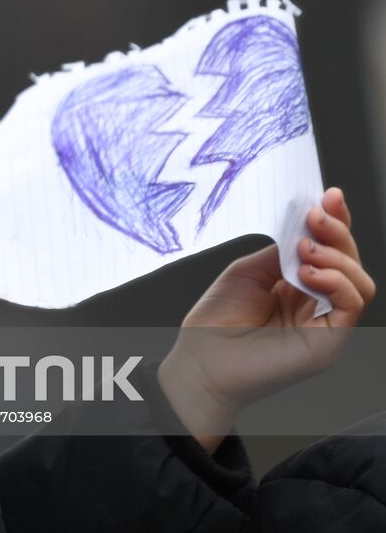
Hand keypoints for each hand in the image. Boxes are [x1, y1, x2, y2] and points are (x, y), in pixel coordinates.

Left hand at [156, 187, 374, 453]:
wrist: (200, 361)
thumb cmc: (216, 322)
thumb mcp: (249, 271)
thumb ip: (281, 251)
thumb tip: (306, 228)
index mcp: (299, 285)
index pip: (330, 250)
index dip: (335, 222)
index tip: (329, 196)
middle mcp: (317, 303)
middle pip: (349, 261)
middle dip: (338, 231)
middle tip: (316, 216)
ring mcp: (326, 323)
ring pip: (359, 282)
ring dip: (338, 256)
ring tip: (306, 249)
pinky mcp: (328, 342)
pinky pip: (352, 305)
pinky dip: (337, 282)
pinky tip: (309, 274)